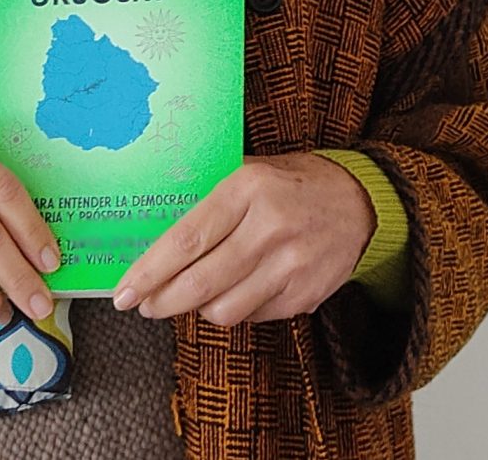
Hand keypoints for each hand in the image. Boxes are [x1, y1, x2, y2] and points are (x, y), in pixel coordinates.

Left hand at [111, 153, 375, 325]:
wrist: (362, 202)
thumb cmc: (295, 182)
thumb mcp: (253, 169)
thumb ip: (212, 196)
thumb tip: (155, 228)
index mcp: (248, 188)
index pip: (187, 239)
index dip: (150, 270)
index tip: (125, 289)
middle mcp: (269, 228)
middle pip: (200, 282)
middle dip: (163, 301)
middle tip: (143, 305)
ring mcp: (290, 266)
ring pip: (224, 310)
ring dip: (197, 310)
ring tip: (187, 297)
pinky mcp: (305, 296)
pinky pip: (253, 317)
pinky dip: (233, 310)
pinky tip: (228, 294)